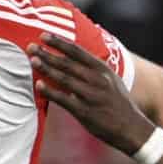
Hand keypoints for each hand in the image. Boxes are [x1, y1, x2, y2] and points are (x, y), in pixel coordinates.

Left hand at [28, 34, 155, 155]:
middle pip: (67, 63)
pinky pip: (64, 100)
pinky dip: (50, 92)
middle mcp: (97, 80)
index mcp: (102, 69)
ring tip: (32, 61)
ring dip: (47, 69)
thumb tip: (74, 58)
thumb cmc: (118, 104)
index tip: (44, 35)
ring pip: (64, 79)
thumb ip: (94, 69)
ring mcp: (91, 96)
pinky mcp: (85, 112)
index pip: (77, 52)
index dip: (59, 42)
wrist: (131, 128)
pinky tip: (38, 86)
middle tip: (30, 46)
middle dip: (48, 54)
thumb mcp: (111, 80)